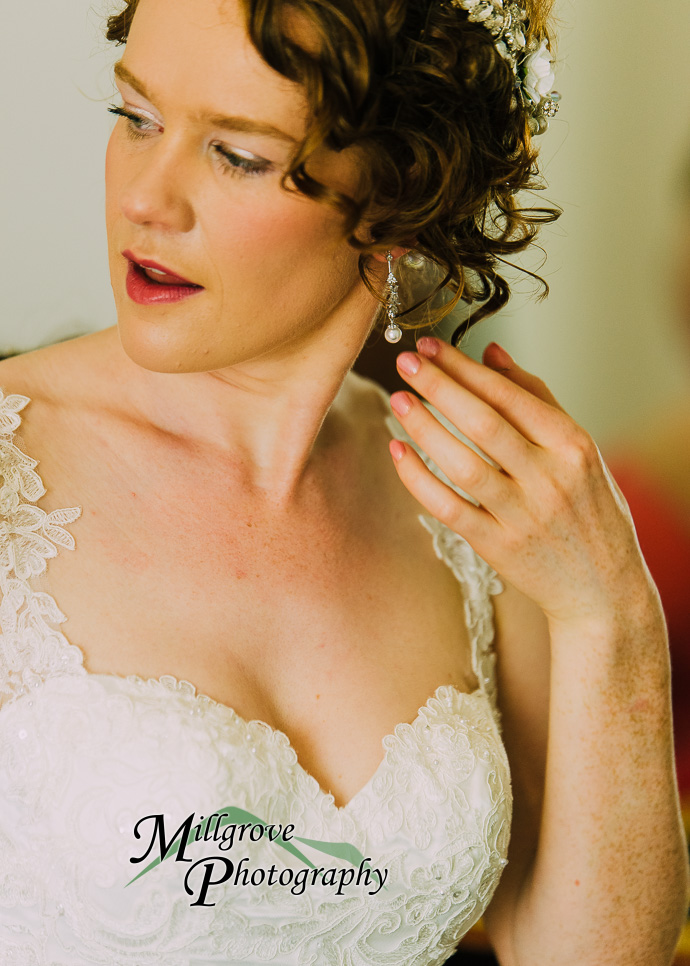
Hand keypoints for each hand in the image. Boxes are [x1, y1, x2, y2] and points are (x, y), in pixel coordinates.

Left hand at [388, 337, 656, 626]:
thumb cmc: (589, 509)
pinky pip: (449, 508)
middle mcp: (549, 478)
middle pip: (484, 424)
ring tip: (399, 400)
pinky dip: (419, 479)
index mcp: (573, 445)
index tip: (432, 346)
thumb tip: (491, 352)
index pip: (510, 396)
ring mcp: (522, 515)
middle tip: (407, 362)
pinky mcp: (497, 547)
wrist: (602, 588)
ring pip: (463, 465)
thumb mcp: (579, 450)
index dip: (466, 368)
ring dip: (425, 429)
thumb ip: (536, 398)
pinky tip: (398, 451)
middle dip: (441, 387)